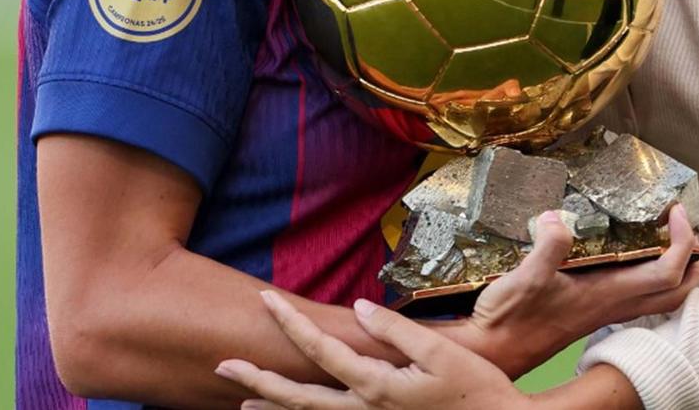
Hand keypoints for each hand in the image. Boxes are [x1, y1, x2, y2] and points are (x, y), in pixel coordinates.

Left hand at [218, 291, 531, 409]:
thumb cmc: (478, 392)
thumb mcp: (441, 354)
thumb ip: (395, 331)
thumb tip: (355, 309)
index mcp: (377, 388)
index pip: (320, 350)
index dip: (288, 324)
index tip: (262, 300)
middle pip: (297, 398)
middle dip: (257, 381)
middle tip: (221, 366)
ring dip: (273, 408)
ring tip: (241, 399)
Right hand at [449, 204, 698, 377]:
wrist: (494, 350)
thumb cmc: (510, 317)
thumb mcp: (526, 276)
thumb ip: (548, 245)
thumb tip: (555, 216)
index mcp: (607, 294)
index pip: (665, 273)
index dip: (681, 243)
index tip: (676, 213)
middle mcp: (611, 306)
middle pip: (674, 293)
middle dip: (692, 265)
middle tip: (691, 233)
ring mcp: (602, 312)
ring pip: (657, 300)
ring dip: (675, 275)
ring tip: (672, 247)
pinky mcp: (589, 314)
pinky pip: (635, 300)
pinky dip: (647, 281)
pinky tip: (628, 265)